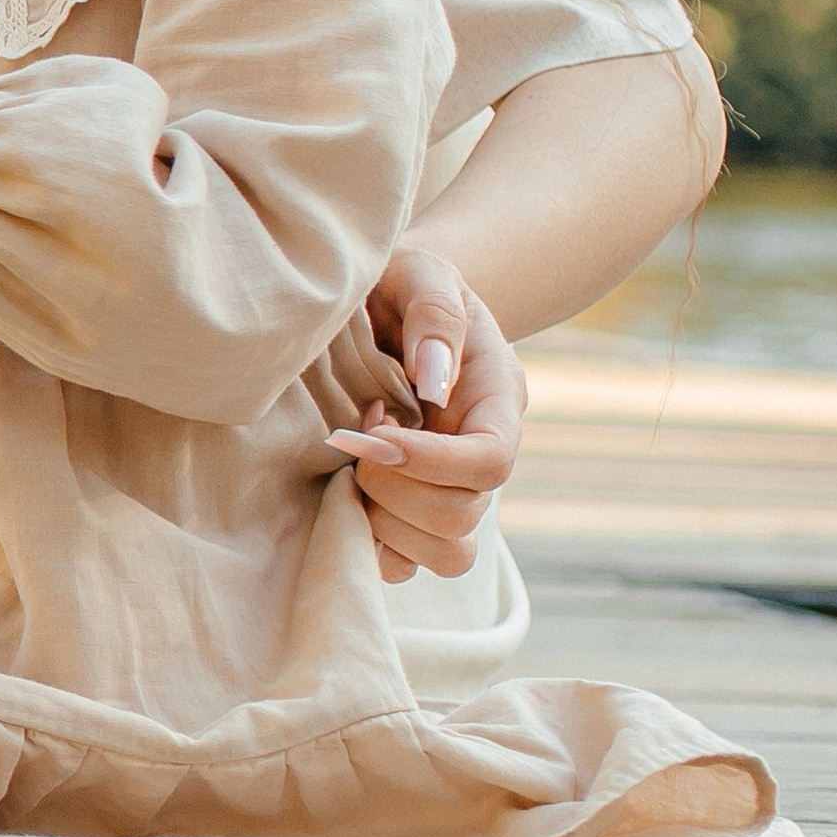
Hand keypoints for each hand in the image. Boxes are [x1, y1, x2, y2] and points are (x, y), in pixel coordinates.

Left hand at [322, 248, 525, 582]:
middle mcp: (481, 456)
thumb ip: (433, 312)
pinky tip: (340, 491)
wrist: (380, 304)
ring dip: (381, 519)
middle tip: (352, 434)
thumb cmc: (399, 284)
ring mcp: (450, 492)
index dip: (431, 462)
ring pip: (443, 553)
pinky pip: (402, 564)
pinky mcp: (411, 517)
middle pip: (463, 515)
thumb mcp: (419, 272)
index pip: (492, 460)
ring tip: (350, 464)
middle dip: (393, 487)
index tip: (371, 432)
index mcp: (495, 400)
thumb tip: (435, 377)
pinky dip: (366, 542)